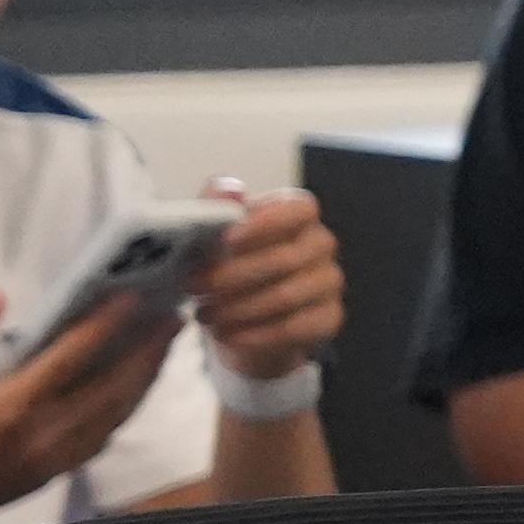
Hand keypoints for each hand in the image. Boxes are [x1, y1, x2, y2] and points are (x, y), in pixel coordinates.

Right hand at [0, 288, 175, 523]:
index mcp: (10, 409)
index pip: (72, 357)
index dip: (106, 324)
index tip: (133, 296)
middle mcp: (40, 436)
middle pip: (112, 389)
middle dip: (147, 352)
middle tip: (173, 318)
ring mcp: (52, 460)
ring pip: (115, 417)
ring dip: (144, 380)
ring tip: (163, 347)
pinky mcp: (52, 474)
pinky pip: (102, 439)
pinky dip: (124, 411)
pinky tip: (133, 390)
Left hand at [188, 185, 343, 380]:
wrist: (241, 321)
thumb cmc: (226, 268)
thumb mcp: (210, 238)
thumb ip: (215, 208)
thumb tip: (229, 188)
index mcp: (297, 215)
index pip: (300, 209)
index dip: (266, 224)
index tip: (226, 240)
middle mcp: (321, 245)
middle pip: (286, 258)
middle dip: (233, 275)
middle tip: (194, 286)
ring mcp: (330, 282)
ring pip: (287, 296)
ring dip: (238, 308)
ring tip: (204, 314)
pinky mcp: (329, 318)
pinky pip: (295, 328)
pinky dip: (254, 334)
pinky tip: (226, 334)